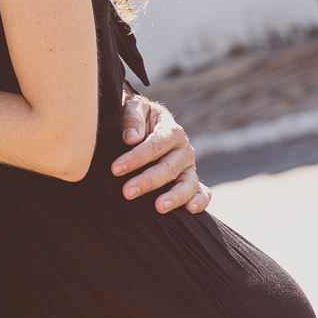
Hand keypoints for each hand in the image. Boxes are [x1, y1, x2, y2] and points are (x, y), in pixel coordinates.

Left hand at [111, 94, 211, 214]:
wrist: (145, 123)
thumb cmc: (137, 117)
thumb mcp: (133, 108)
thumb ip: (132, 118)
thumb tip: (131, 138)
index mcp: (171, 130)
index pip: (155, 145)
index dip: (136, 158)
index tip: (116, 168)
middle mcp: (183, 149)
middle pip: (169, 167)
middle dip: (147, 181)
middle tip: (127, 192)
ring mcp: (188, 167)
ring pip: (188, 183)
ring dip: (174, 196)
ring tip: (159, 207)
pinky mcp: (190, 180)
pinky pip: (202, 191)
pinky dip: (200, 200)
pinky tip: (190, 210)